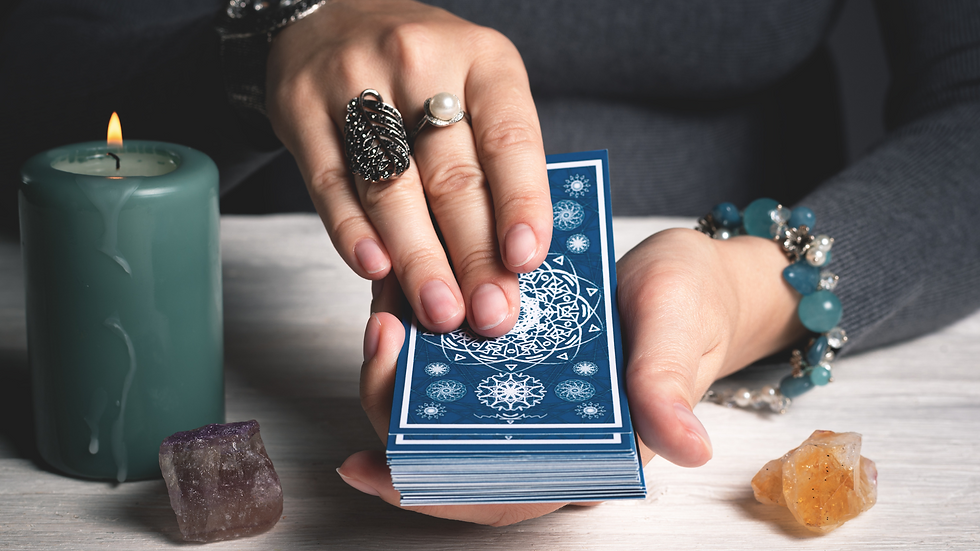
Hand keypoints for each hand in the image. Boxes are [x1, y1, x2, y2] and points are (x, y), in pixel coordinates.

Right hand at [266, 0, 551, 337]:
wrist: (335, 16)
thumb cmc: (423, 73)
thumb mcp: (476, 90)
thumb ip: (491, 165)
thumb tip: (505, 269)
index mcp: (483, 61)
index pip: (508, 137)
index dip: (521, 202)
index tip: (526, 260)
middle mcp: (421, 63)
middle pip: (451, 175)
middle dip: (474, 255)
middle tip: (490, 313)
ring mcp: (355, 82)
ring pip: (391, 188)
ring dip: (418, 259)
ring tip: (440, 311)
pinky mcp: (302, 108)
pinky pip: (330, 184)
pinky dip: (353, 233)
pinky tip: (375, 271)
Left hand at [338, 229, 805, 524]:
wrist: (686, 271)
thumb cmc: (691, 309)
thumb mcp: (680, 335)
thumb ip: (668, 386)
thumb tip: (686, 447)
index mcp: (584, 451)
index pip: (503, 492)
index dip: (439, 491)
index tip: (380, 471)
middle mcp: (542, 430)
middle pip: (451, 451)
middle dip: (397, 411)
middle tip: (381, 347)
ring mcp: (520, 390)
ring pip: (439, 403)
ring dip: (399, 370)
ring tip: (382, 317)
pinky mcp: (508, 348)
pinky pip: (452, 353)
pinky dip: (420, 332)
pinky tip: (396, 300)